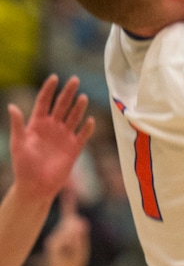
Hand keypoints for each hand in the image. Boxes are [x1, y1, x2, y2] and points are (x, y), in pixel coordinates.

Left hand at [10, 74, 94, 202]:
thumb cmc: (23, 167)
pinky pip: (83, 134)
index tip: (54, 77)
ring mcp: (64, 136)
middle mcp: (52, 127)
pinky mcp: (74, 148)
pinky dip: (87, 127)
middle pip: (62, 105)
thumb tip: (12, 106)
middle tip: (75, 80)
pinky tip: (89, 120)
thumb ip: (17, 125)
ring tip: (82, 97)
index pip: (44, 102)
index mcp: (37, 124)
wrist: (36, 188)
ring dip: (78, 107)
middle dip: (68, 92)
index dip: (49, 89)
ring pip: (74, 117)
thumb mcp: (18, 144)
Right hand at [45, 188, 90, 265]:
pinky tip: (65, 253)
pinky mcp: (50, 243)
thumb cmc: (75, 261)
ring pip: (67, 231)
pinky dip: (67, 246)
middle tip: (77, 242)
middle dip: (76, 231)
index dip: (68, 201)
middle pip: (70, 221)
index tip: (66, 189)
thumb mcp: (82, 246)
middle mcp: (60, 231)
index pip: (69, 212)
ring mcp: (54, 236)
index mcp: (69, 229)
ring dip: (73, 242)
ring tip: (71, 252)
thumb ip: (80, 235)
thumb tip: (79, 221)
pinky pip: (61, 240)